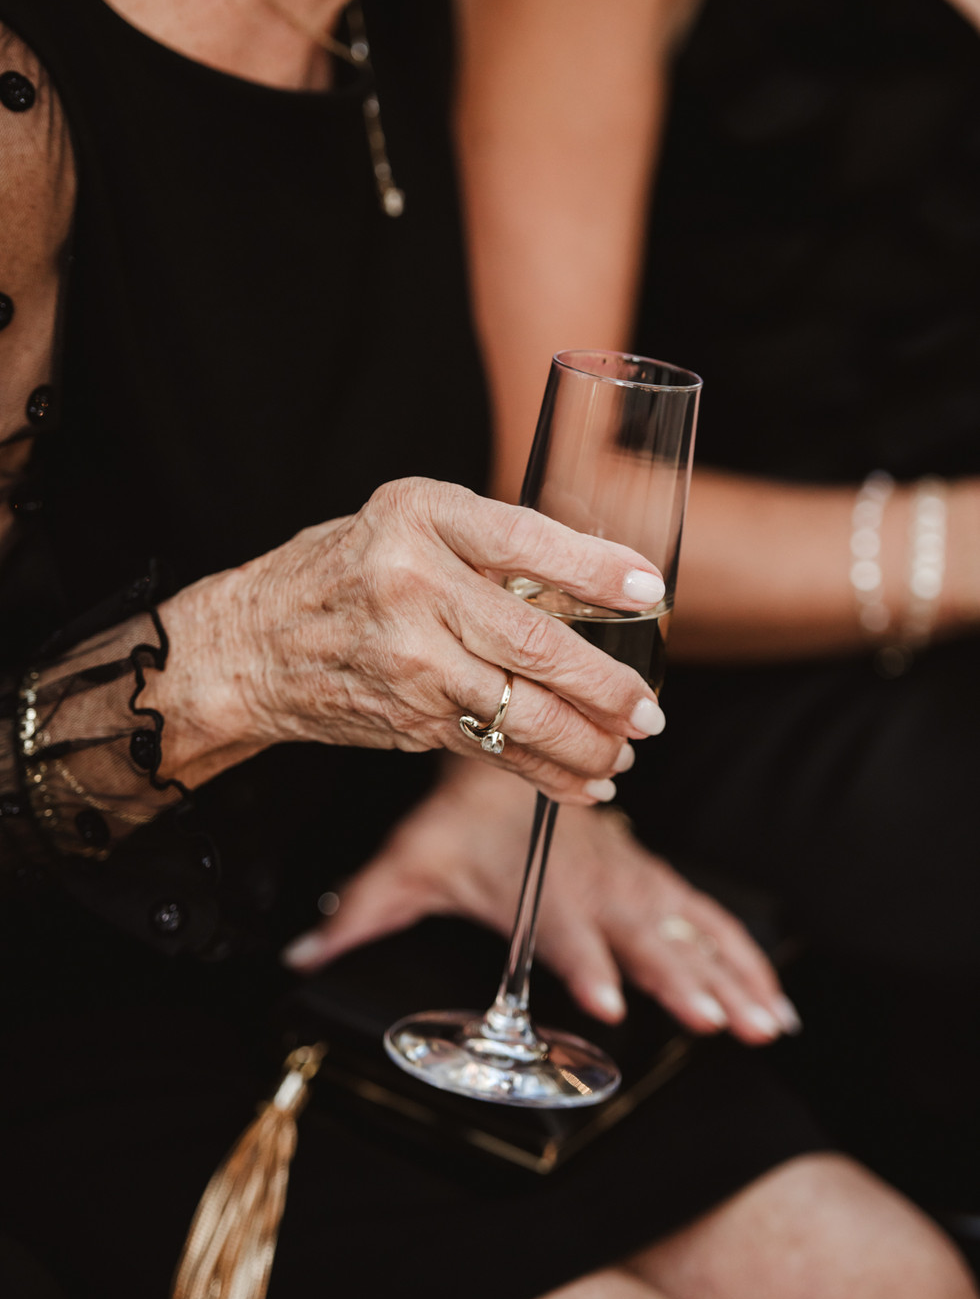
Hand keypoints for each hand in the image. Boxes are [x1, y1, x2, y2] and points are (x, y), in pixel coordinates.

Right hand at [154, 477, 667, 801]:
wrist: (248, 645)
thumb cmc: (340, 573)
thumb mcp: (407, 525)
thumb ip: (488, 547)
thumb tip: (595, 581)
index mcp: (418, 518)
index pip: (525, 541)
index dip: (595, 570)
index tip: (650, 591)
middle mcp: (412, 586)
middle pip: (532, 641)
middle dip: (604, 684)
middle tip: (649, 709)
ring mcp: (408, 660)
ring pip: (519, 709)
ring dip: (586, 740)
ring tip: (626, 749)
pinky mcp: (408, 717)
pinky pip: (492, 748)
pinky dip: (545, 771)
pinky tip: (584, 780)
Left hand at [283, 756, 800, 1043]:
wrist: (514, 731)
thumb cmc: (462, 807)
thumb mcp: (410, 857)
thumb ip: (363, 911)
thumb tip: (303, 953)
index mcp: (538, 884)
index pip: (565, 929)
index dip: (587, 962)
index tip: (609, 998)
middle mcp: (591, 883)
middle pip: (641, 936)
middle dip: (678, 980)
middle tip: (716, 1021)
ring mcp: (627, 879)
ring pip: (684, 929)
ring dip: (726, 974)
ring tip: (764, 1021)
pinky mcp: (648, 875)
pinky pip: (702, 915)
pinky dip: (741, 952)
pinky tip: (771, 993)